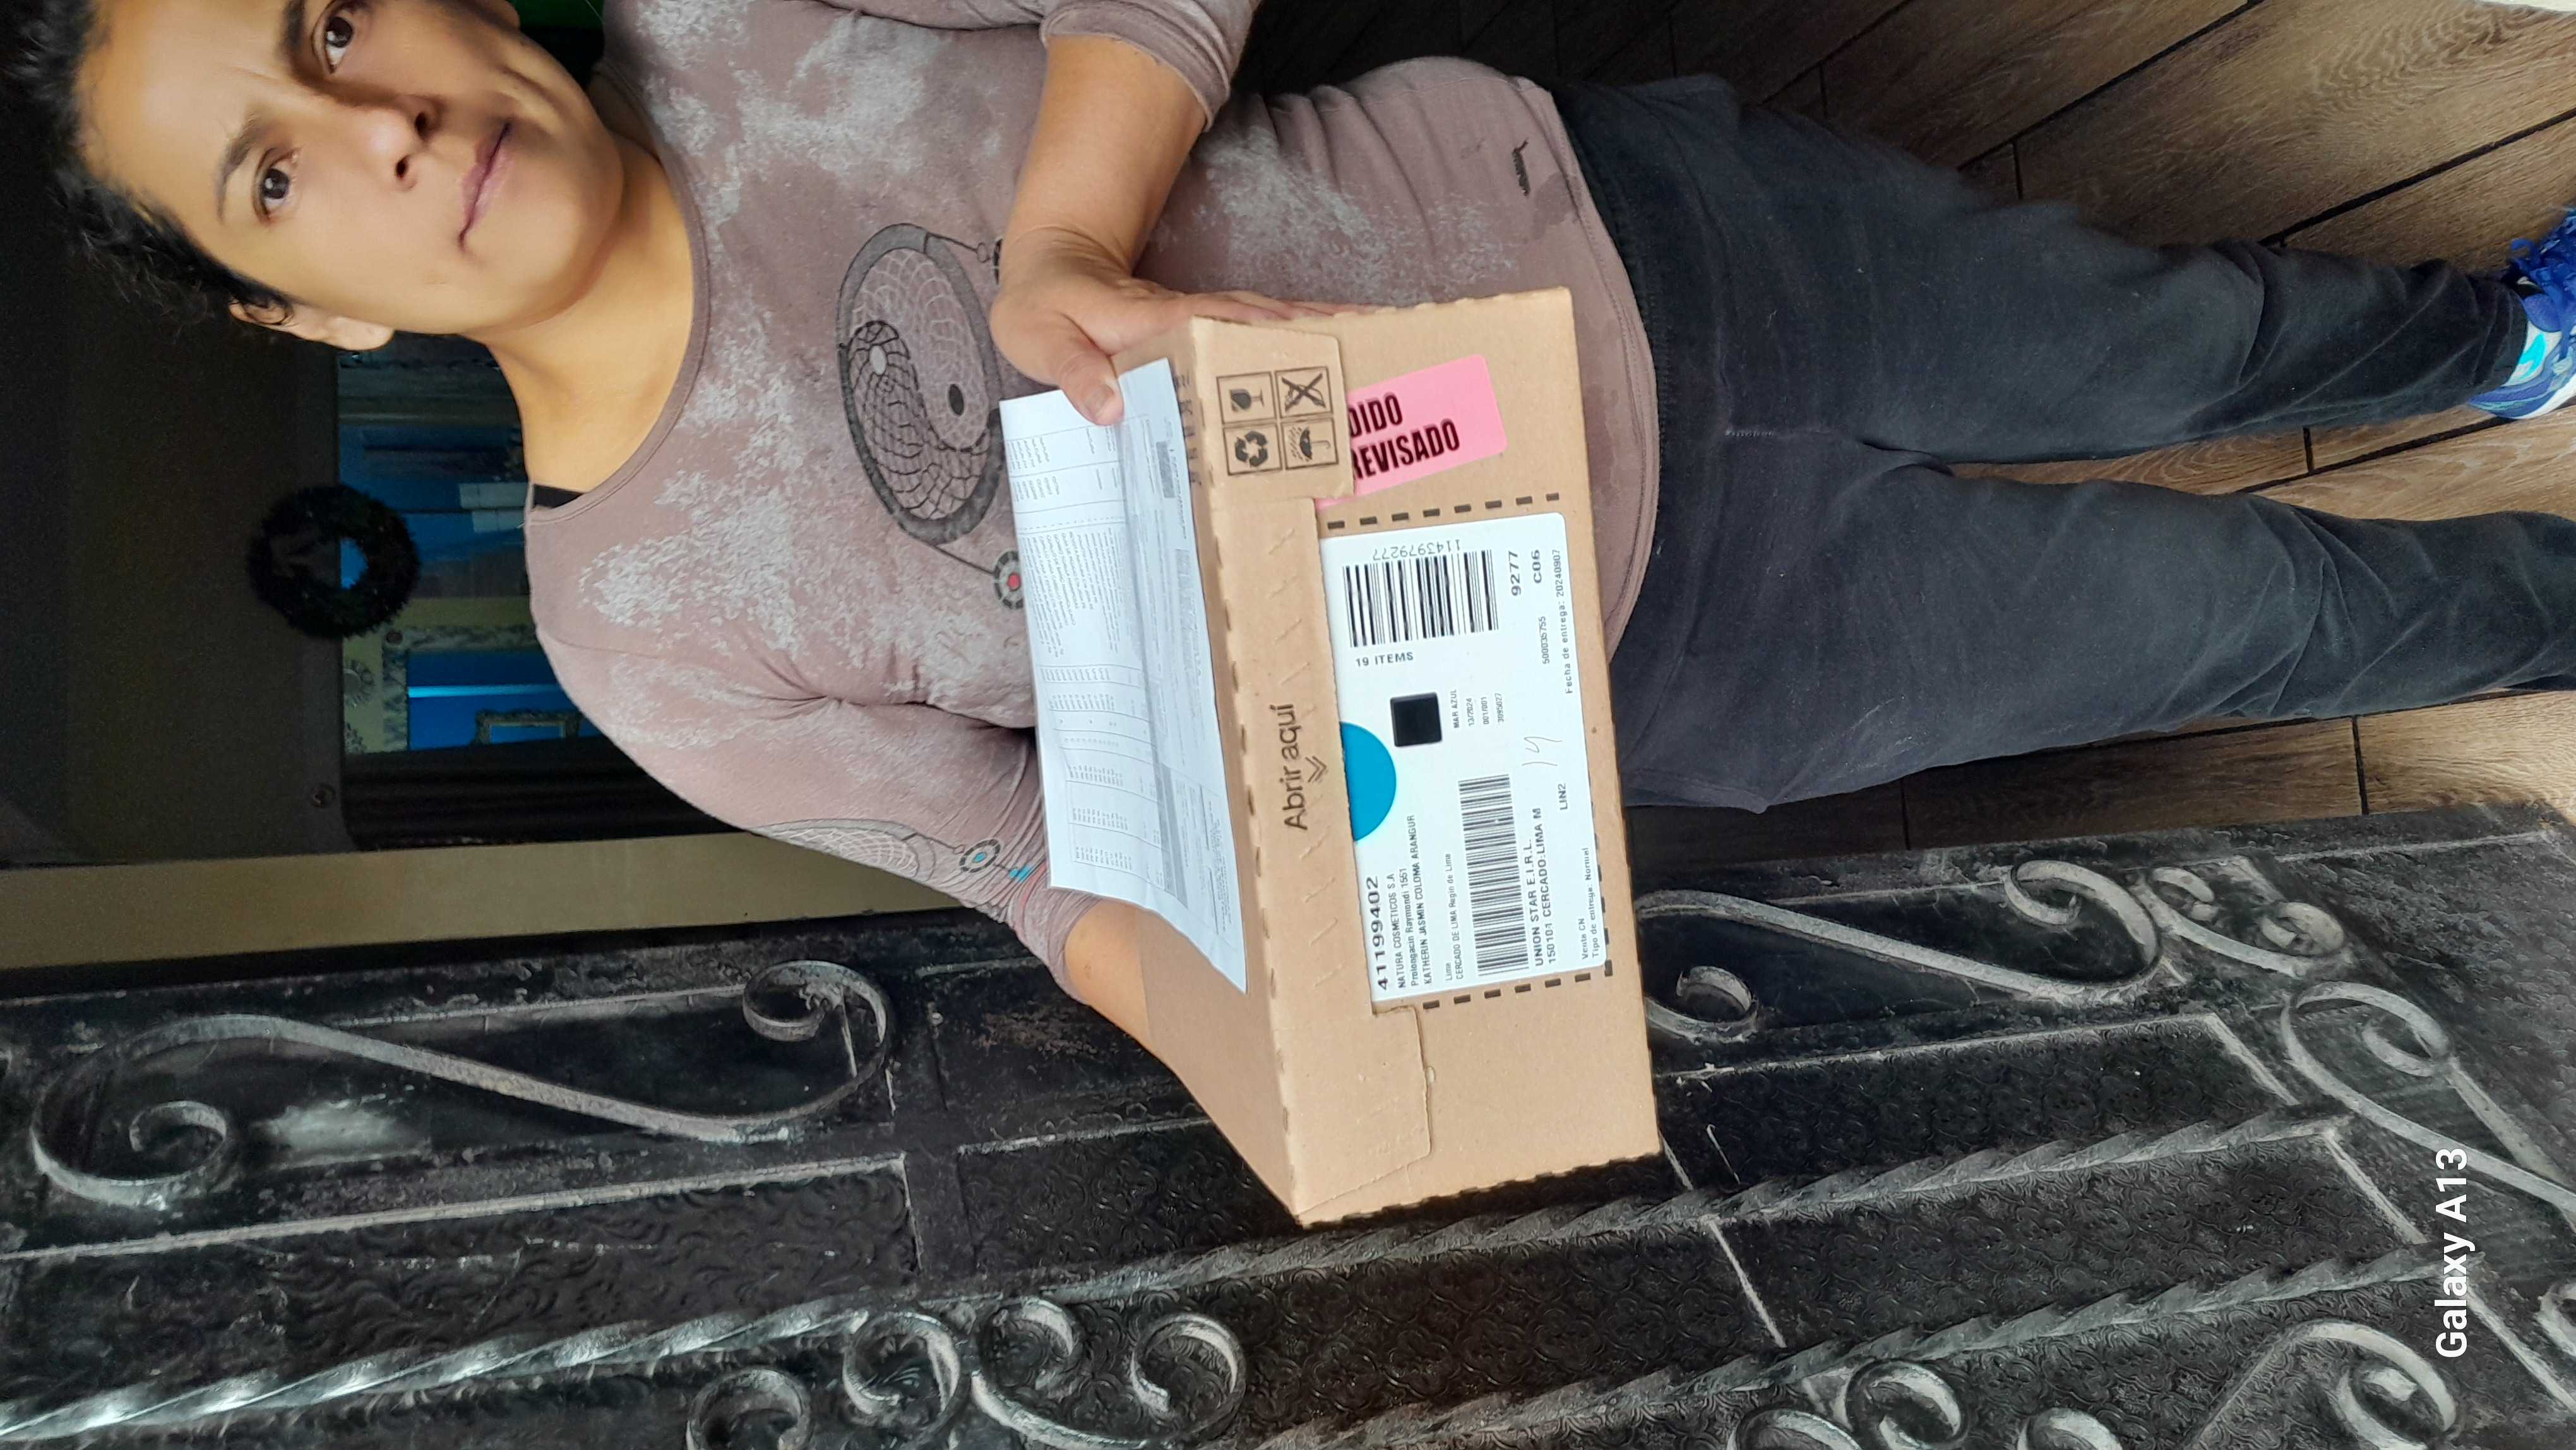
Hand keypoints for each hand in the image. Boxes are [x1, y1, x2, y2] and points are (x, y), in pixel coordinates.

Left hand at [993, 228, 1343, 425]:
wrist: (1048, 267)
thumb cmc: (1043, 308)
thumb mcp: (1041, 339)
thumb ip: (1074, 372)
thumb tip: (1113, 408)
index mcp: (1150, 321)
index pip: (1210, 328)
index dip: (1256, 338)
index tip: (1304, 348)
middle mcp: (1187, 314)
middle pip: (1258, 320)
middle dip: (1313, 331)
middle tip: (1373, 344)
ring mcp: (1202, 317)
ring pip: (1268, 320)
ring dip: (1321, 327)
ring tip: (1376, 340)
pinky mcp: (1208, 325)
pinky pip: (1260, 329)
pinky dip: (1303, 332)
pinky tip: (1338, 338)